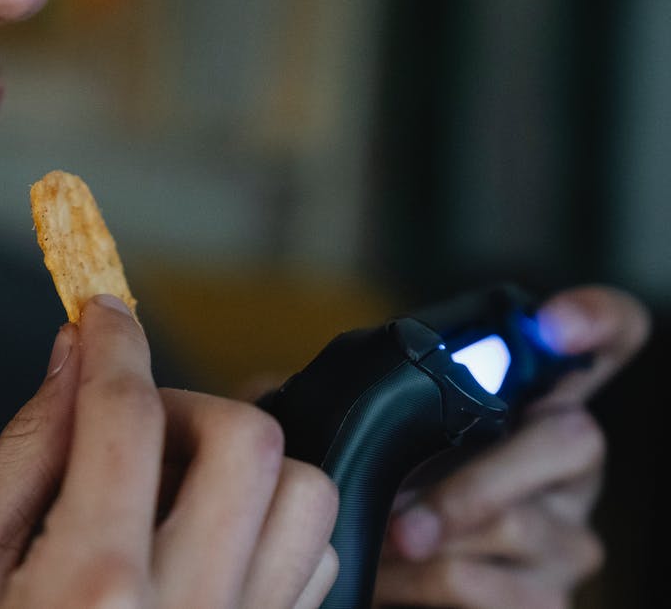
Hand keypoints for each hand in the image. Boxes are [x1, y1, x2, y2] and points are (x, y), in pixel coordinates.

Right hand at [0, 295, 339, 607]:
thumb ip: (16, 460)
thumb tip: (67, 367)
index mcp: (90, 587)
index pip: (125, 411)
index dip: (113, 340)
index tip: (102, 314)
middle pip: (247, 441)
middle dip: (186, 403)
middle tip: (131, 424)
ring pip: (308, 498)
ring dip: (247, 466)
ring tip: (174, 485)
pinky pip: (315, 565)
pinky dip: (273, 526)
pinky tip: (208, 539)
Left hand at [374, 285, 650, 607]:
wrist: (381, 575)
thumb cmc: (382, 490)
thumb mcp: (372, 432)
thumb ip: (362, 398)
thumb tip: (292, 384)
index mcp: (535, 400)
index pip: (607, 339)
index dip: (596, 320)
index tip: (554, 323)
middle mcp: (569, 461)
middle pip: (573, 441)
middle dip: (476, 481)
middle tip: (402, 517)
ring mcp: (568, 530)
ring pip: (521, 525)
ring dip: (431, 537)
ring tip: (378, 540)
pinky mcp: (549, 592)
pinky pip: (502, 589)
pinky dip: (428, 585)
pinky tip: (392, 576)